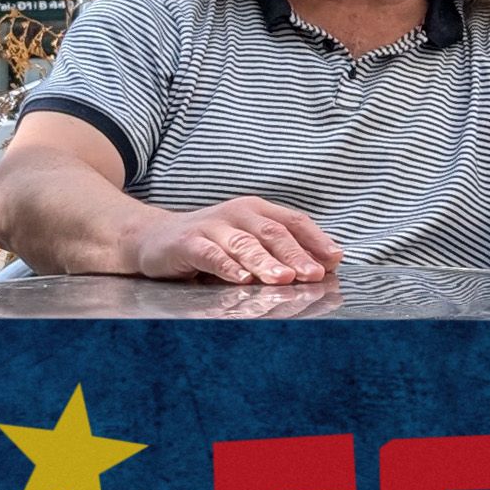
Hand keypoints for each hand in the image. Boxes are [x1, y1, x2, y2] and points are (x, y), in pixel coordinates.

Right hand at [129, 195, 340, 286]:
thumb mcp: (248, 242)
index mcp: (258, 211)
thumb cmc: (210, 243)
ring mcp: (212, 226)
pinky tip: (241, 279)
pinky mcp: (188, 243)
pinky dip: (227, 266)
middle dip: (296, 255)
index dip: (316, 240)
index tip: (336, 260)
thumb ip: (281, 252)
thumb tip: (327, 265)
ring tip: (284, 278)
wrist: (153, 237)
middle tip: (314, 275)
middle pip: (273, 233)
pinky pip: (210, 254)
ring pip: (244, 244)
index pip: (294, 222)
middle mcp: (238, 214)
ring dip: (266, 262)